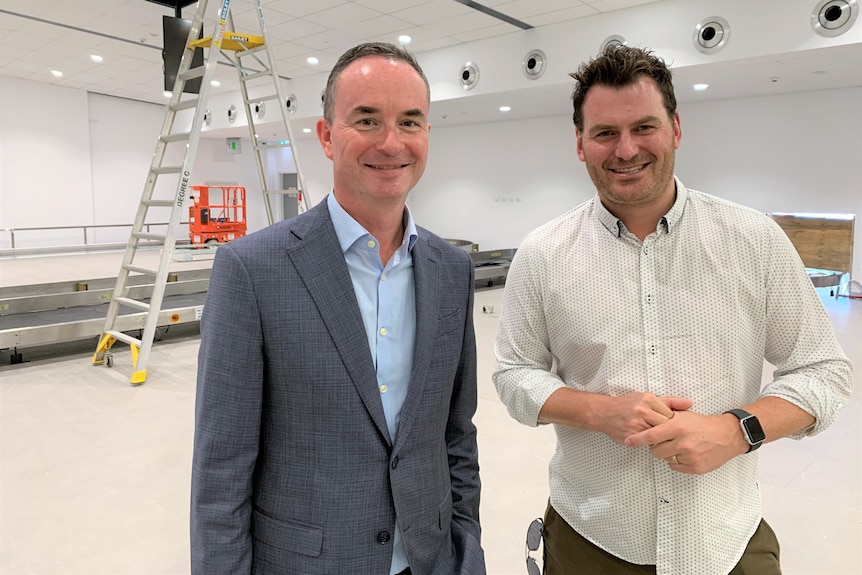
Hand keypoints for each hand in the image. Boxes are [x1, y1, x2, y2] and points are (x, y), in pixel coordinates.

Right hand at [592, 393, 692, 444]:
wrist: (603, 412)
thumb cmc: (627, 405)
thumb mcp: (646, 398)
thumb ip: (669, 401)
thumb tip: (690, 403)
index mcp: (648, 399)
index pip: (671, 414)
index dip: (672, 422)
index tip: (670, 424)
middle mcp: (642, 411)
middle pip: (665, 426)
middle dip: (667, 431)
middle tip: (667, 433)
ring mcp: (636, 424)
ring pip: (657, 436)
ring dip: (659, 438)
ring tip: (657, 437)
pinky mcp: (631, 436)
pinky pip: (647, 443)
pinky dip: (649, 443)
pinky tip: (647, 440)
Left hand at [624, 412, 747, 473]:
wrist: (727, 435)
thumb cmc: (703, 424)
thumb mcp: (683, 415)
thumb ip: (665, 418)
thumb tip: (647, 422)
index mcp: (677, 427)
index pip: (651, 435)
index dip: (637, 440)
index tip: (628, 442)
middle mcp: (682, 442)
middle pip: (656, 451)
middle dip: (657, 447)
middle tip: (666, 442)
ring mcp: (689, 456)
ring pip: (666, 459)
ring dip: (669, 454)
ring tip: (680, 446)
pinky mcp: (696, 467)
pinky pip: (676, 467)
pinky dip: (678, 461)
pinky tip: (687, 453)